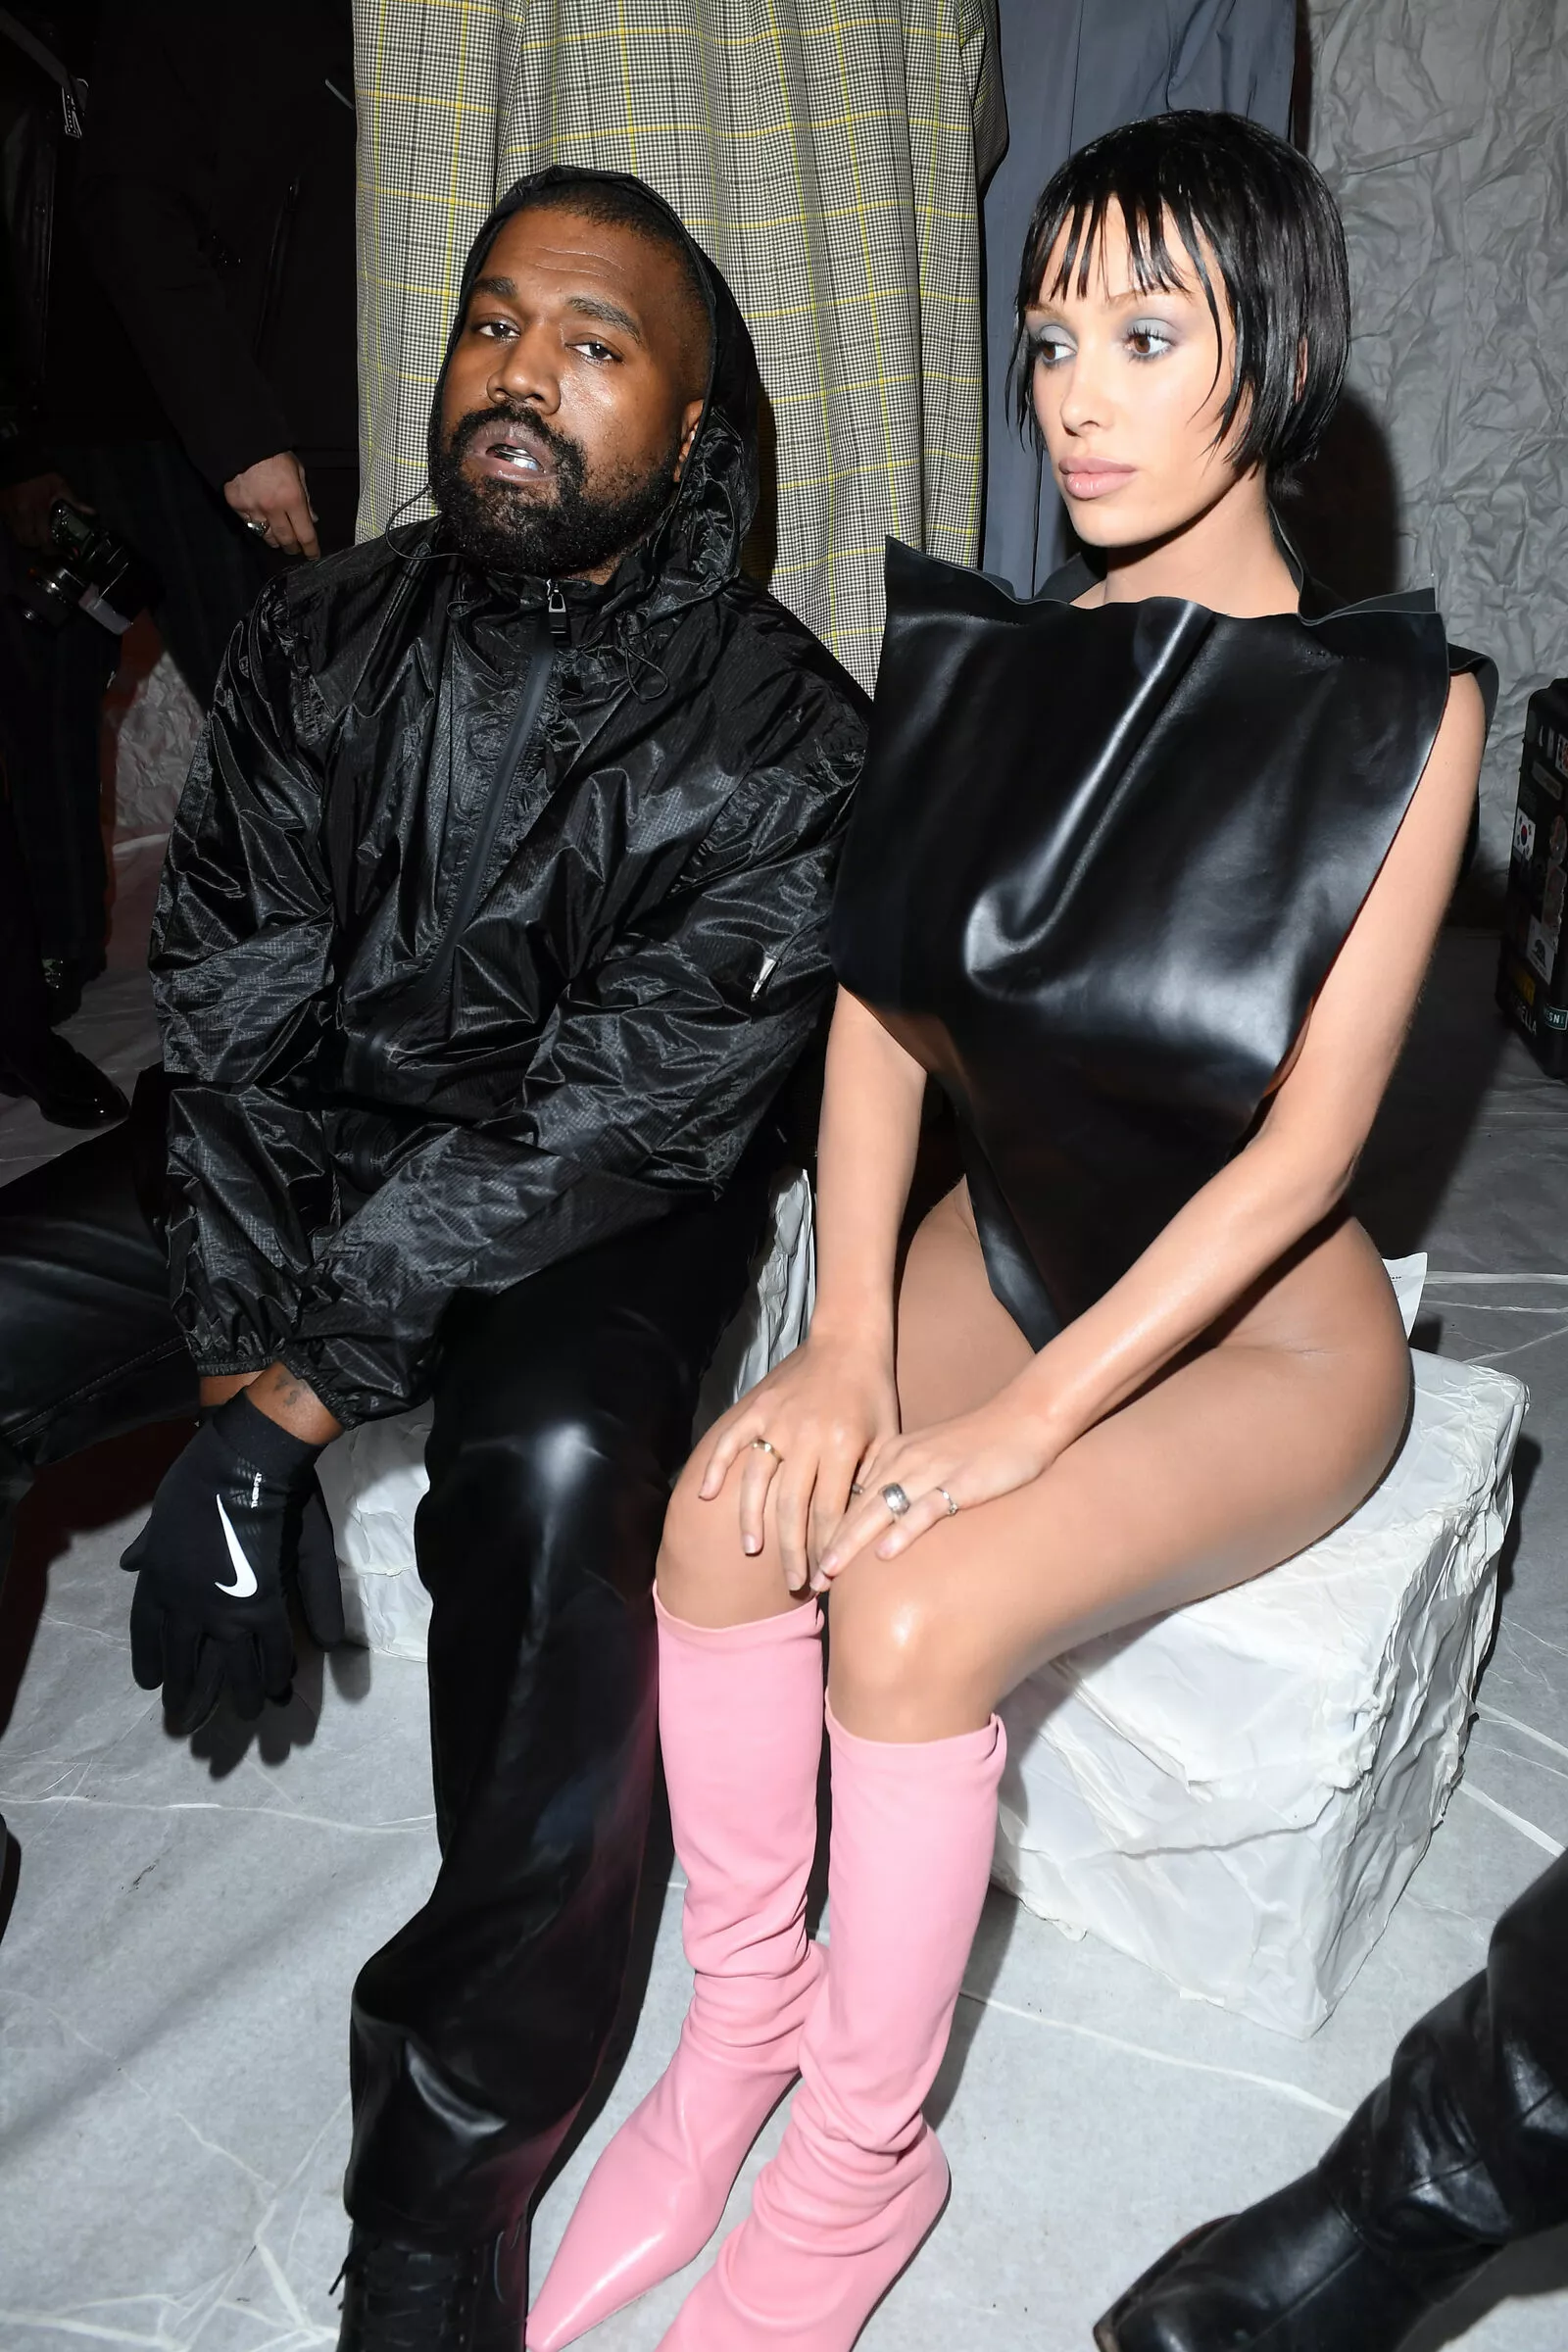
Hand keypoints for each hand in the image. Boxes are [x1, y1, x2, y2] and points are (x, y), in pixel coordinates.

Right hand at [0, 472, 89, 550]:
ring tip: (38, 536)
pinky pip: (11, 528)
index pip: (43, 539)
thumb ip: (74, 501)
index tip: (62, 552)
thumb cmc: (40, 475)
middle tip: (49, 543)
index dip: (52, 549)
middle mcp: (21, 515)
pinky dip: (20, 531)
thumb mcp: (59, 485)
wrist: (17, 462)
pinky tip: (28, 526)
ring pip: (18, 537)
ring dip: (29, 540)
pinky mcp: (3, 510)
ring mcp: (10, 513)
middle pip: (29, 542)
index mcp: (37, 510)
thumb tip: (92, 513)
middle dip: (39, 545)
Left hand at [121, 1390, 342, 1726]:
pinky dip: (274, 1672)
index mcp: (156, 1581)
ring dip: (236, 1695)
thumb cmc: (203, 1477)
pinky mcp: (261, 1608)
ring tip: (243, 1716)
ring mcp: (221, 1611)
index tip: (152, 1683)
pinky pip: (269, 1651)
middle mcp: (183, 1606)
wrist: (243, 1460)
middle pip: (185, 1663)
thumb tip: (126, 1564)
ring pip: (229, 1668)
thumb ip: (148, 1545)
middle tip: (188, 1722)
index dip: (151, 1660)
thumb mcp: (161, 1514)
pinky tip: (277, 1689)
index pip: (147, 1634)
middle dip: (188, 1695)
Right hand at [223, 449, 319, 557]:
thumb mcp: (297, 472)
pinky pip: (249, 525)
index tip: (313, 555)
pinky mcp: (237, 507)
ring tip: (279, 538)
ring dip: (275, 540)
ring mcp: (253, 509)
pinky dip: (257, 526)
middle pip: (286, 540)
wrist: (242, 442)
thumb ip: (305, 497)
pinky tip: (261, 522)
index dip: (311, 548)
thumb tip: (312, 519)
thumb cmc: (274, 455)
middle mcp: (273, 509)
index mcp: (292, 499)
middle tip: (295, 548)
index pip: (305, 533)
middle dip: (293, 548)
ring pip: (266, 537)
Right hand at [697, 1335, 898, 1594]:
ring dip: (753, 1519)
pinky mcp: (758, 1408)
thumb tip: (859, 1531)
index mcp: (843, 1444)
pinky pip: (731, 1441)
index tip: (825, 1579)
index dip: (827, 1549)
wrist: (848, 1340)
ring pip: (758, 1480)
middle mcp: (807, 1435)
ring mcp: (777, 1421)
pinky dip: (717, 1468)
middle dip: (792, 1549)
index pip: (831, 1510)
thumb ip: (871, 1478)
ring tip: (752, 1550)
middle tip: (794, 1581)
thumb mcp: (886, 1436)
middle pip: (793, 1505)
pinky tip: (708, 1496)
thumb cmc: (873, 1394)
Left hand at [812, 1391, 1057, 1591]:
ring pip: (880, 1509)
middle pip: (856, 1507)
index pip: (850, 1497)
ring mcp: (930, 1470)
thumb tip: (879, 1520)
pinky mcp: (960, 1481)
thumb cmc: (980, 1444)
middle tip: (808, 1578)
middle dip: (829, 1544)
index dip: (827, 1531)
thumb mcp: (930, 1459)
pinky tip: (885, 1553)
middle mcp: (903, 1460)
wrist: (1025, 1417)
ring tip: (829, 1571)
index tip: (809, 1562)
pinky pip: (925, 1508)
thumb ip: (903, 1483)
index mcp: (893, 1454)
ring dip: (852, 1542)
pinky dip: (903, 1530)